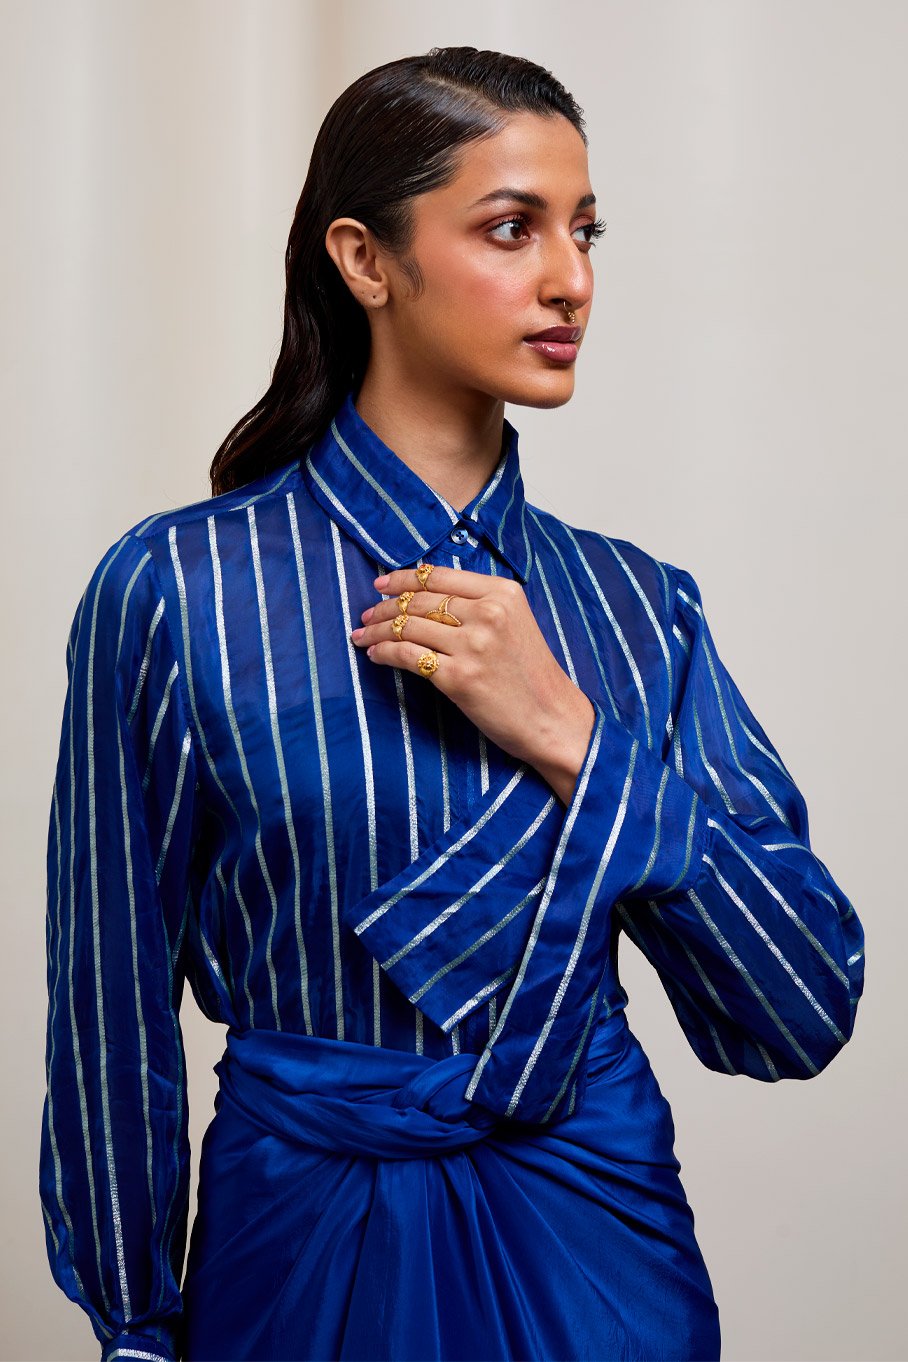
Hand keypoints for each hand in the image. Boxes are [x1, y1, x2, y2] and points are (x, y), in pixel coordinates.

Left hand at [350, 564, 594, 800]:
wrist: (553, 718)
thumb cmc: (532, 675)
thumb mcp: (516, 623)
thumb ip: (480, 604)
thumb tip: (426, 596)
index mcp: (503, 593)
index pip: (438, 577)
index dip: (402, 579)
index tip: (381, 585)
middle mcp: (488, 613)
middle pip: (419, 600)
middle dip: (384, 607)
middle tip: (366, 615)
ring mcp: (472, 645)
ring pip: (407, 626)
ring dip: (378, 631)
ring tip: (362, 636)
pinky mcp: (458, 677)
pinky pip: (407, 656)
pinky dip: (384, 654)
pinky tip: (375, 656)